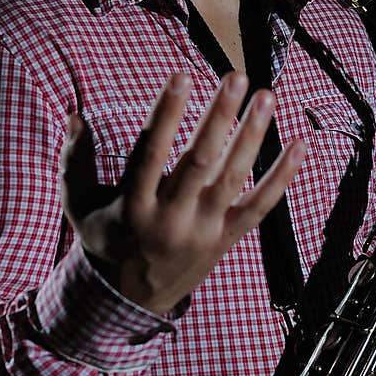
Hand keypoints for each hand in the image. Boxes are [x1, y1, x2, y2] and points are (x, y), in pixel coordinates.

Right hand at [59, 71, 306, 313]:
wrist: (132, 299)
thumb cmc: (107, 240)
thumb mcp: (80, 206)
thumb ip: (76, 162)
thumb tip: (75, 117)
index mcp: (132, 206)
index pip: (151, 152)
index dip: (167, 113)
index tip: (182, 75)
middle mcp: (171, 218)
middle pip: (199, 161)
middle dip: (218, 117)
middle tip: (235, 77)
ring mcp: (204, 230)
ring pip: (233, 178)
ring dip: (252, 135)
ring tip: (267, 96)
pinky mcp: (228, 238)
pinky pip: (261, 205)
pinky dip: (283, 175)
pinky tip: (300, 143)